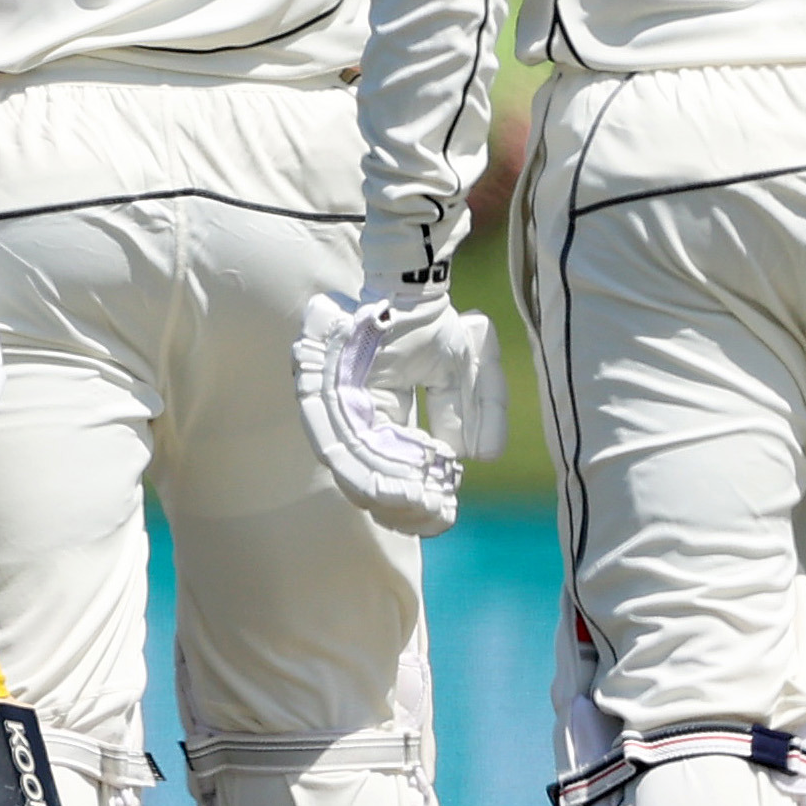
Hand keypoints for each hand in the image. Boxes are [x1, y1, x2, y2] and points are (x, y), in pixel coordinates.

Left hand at [294, 280, 502, 536]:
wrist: (412, 288)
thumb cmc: (436, 326)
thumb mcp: (469, 373)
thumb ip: (481, 411)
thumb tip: (480, 459)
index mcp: (387, 415)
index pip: (396, 468)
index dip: (416, 493)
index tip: (442, 510)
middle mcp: (359, 416)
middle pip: (369, 476)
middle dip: (399, 502)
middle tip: (426, 516)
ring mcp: (339, 407)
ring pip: (349, 466)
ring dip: (377, 492)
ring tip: (407, 510)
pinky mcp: (324, 395)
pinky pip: (329, 441)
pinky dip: (352, 468)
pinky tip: (377, 490)